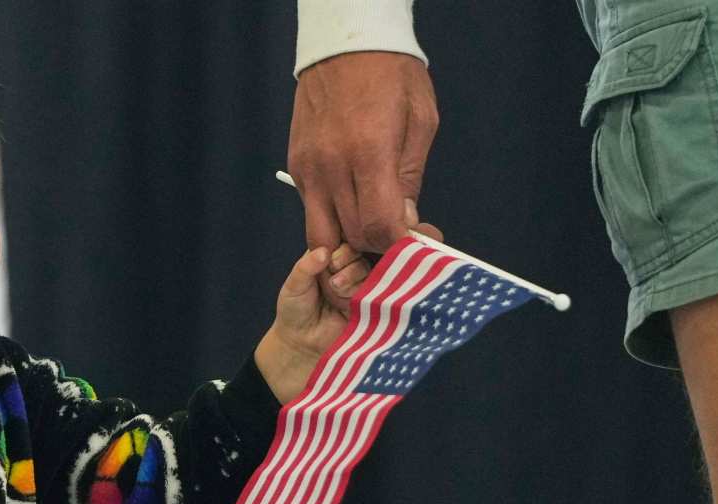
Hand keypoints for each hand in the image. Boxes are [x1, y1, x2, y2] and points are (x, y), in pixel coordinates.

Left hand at [251, 244, 373, 398]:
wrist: (302, 346)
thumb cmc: (294, 312)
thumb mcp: (294, 286)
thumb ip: (305, 267)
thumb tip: (324, 251)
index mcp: (331, 259)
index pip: (345, 242)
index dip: (340, 250)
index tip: (328, 262)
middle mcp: (349, 270)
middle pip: (362, 254)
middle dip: (348, 263)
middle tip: (332, 282)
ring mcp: (362, 287)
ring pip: (372, 271)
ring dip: (354, 278)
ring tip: (337, 292)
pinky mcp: (372, 304)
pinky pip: (380, 292)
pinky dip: (369, 293)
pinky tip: (357, 299)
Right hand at [284, 51, 437, 252]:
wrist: (346, 44)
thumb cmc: (391, 75)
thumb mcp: (420, 121)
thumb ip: (409, 177)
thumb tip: (404, 220)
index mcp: (368, 152)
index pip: (378, 225)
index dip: (397, 244)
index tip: (410, 241)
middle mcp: (331, 166)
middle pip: (352, 235)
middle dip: (376, 245)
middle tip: (394, 235)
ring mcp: (309, 169)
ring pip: (322, 235)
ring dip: (347, 241)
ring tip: (368, 229)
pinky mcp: (297, 167)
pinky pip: (311, 210)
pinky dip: (331, 218)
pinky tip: (350, 204)